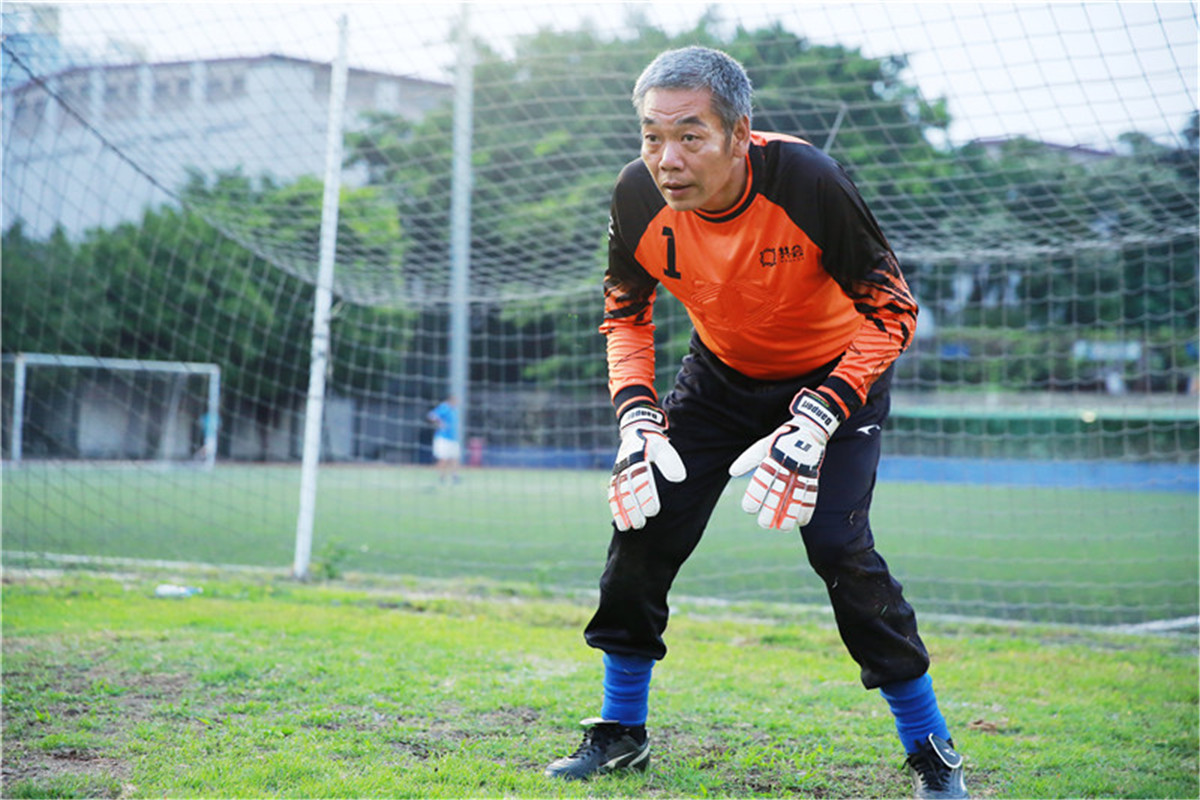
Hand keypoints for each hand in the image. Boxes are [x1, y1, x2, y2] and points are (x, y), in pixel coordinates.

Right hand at [608, 405, 686, 530]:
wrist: (636, 432)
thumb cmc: (653, 443)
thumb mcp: (664, 447)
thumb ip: (670, 462)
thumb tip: (680, 478)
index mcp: (636, 456)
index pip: (640, 479)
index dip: (645, 495)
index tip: (653, 511)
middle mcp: (624, 465)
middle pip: (626, 489)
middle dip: (632, 507)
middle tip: (641, 523)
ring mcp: (617, 472)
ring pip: (617, 494)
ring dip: (622, 511)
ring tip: (628, 528)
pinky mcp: (614, 478)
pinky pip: (612, 494)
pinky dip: (615, 509)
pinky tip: (620, 523)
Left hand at [729, 389, 839, 530]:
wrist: (809, 428)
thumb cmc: (780, 440)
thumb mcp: (762, 446)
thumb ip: (748, 460)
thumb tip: (732, 472)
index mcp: (773, 458)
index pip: (763, 479)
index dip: (755, 495)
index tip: (749, 509)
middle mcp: (788, 466)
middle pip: (779, 491)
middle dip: (772, 510)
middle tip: (764, 525)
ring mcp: (803, 471)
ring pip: (796, 496)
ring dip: (790, 514)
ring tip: (783, 528)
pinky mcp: (813, 476)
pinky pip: (811, 495)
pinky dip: (807, 509)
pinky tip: (801, 522)